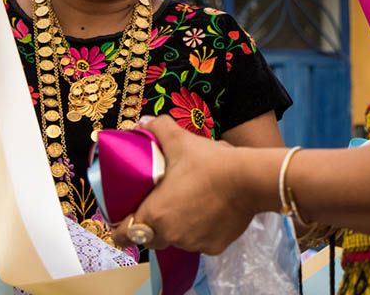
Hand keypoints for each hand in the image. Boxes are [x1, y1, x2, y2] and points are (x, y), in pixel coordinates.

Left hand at [111, 115, 255, 254]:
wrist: (249, 179)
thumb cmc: (209, 162)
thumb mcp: (179, 140)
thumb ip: (157, 129)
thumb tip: (142, 122)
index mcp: (155, 214)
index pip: (123, 234)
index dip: (120, 227)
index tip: (124, 216)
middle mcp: (171, 235)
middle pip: (150, 238)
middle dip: (150, 225)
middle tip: (159, 204)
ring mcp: (193, 244)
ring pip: (177, 239)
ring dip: (177, 227)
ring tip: (188, 203)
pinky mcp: (214, 247)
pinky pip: (200, 241)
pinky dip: (201, 230)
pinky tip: (209, 210)